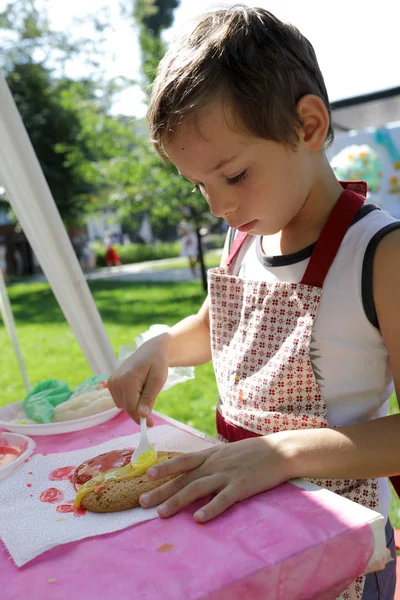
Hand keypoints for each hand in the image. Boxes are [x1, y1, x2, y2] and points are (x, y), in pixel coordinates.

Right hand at [107, 334, 169, 424]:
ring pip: (124, 405)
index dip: (141, 419)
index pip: (132, 408)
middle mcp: (116, 381)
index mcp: (127, 380)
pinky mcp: (111, 383)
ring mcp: (112, 382)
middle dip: (139, 408)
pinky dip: (130, 399)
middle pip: (127, 408)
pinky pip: (121, 400)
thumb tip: (142, 415)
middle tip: (151, 395)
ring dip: (135, 403)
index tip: (151, 425)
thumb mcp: (158, 380)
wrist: (151, 351)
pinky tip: (137, 387)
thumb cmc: (157, 364)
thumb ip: (149, 398)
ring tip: (144, 388)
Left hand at [139, 436, 291, 521]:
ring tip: (161, 514)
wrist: (280, 450)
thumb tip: (194, 469)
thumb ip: (211, 460)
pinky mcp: (241, 486)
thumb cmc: (254, 452)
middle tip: (142, 502)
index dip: (163, 468)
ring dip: (177, 501)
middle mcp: (214, 463)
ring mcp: (227, 474)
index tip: (145, 476)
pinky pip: (222, 499)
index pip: (182, 461)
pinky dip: (210, 509)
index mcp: (211, 454)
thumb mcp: (227, 452)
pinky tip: (198, 519)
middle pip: (183, 477)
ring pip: (196, 488)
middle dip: (160, 490)